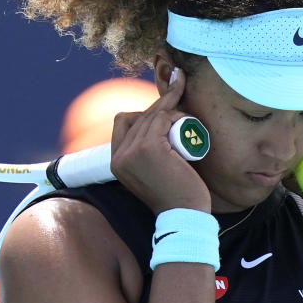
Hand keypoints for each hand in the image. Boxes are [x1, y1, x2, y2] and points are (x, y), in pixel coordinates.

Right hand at [110, 70, 211, 214]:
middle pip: (138, 116)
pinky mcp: (149, 148)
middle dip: (159, 103)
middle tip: (178, 86)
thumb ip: (146, 157)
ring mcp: (132, 152)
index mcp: (116, 163)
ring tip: (187, 113)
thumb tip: (158, 129)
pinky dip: (175, 114)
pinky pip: (162, 118)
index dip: (142, 112)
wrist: (184, 216)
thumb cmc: (175, 196)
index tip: (163, 106)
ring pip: (151, 115)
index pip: (123, 122)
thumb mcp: (152, 174)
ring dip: (170, 108)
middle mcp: (119, 156)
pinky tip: (185, 120)